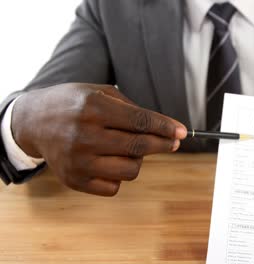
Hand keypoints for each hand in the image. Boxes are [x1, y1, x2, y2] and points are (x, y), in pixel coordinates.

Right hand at [12, 83, 186, 195]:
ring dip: (139, 160)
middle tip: (173, 142)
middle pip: (139, 147)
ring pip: (131, 170)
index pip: (140, 122)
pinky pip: (114, 187)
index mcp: (92, 108)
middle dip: (163, 144)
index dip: (165, 127)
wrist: (35, 122)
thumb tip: (167, 129)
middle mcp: (84, 136)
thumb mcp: (100, 93)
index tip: (182, 132)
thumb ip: (132, 109)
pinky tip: (111, 161)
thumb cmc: (75, 104)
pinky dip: (120, 175)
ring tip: (129, 148)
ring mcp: (77, 161)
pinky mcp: (74, 180)